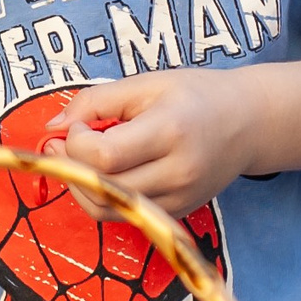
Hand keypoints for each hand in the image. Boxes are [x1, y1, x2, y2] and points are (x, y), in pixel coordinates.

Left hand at [48, 69, 272, 219]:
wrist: (248, 123)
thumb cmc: (195, 96)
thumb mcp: (146, 84)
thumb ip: (95, 102)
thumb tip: (52, 126)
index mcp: (170, 131)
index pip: (104, 156)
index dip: (76, 144)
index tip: (76, 125)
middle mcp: (177, 172)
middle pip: (102, 188)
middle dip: (70, 167)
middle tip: (59, 145)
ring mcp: (180, 199)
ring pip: (108, 210)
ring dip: (81, 187)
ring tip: (78, 159)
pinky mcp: (178, 214)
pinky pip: (125, 216)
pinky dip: (104, 198)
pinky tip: (104, 174)